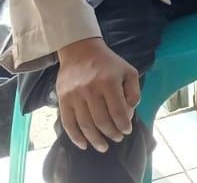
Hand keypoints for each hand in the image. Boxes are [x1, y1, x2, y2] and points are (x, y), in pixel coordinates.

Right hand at [55, 37, 139, 151]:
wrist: (80, 50)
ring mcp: (75, 95)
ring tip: (103, 147)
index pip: (118, 111)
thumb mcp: (128, 71)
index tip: (127, 131)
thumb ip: (133, 91)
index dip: (123, 125)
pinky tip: (83, 145)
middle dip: (111, 134)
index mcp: (109, 82)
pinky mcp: (62, 99)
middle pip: (102, 121)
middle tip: (117, 139)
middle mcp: (91, 89)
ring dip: (95, 140)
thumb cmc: (108, 63)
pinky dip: (75, 137)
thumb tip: (130, 112)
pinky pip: (68, 123)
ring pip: (85, 125)